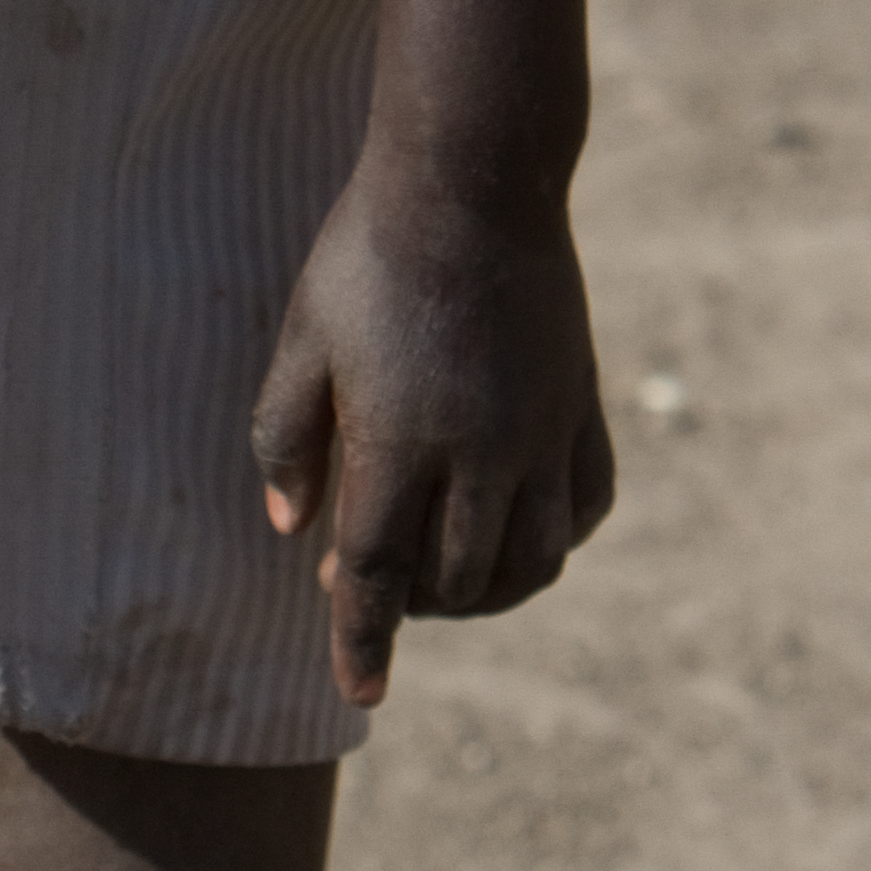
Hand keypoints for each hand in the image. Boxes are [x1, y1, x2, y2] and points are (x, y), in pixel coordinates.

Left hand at [250, 170, 615, 707]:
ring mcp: (541, 432)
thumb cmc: (368, 250)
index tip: (360, 692)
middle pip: (454, 580)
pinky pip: (585, 508)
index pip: (374, 573)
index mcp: (398, 439)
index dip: (361, 641)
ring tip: (447, 575)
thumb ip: (286, 438)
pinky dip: (553, 542)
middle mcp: (480, 451)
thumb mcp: (303, 337)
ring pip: (533, 563)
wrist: (475, 178)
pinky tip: (516, 531)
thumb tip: (290, 530)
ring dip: (488, 593)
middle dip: (414, 606)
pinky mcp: (581, 406)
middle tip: (376, 578)